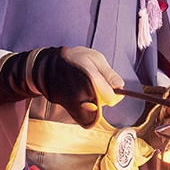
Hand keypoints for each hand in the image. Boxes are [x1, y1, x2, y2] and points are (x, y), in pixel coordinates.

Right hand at [0, 46, 123, 127]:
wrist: (49, 66)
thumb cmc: (74, 59)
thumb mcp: (95, 58)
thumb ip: (108, 73)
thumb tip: (120, 85)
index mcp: (91, 77)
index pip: (111, 97)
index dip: (117, 95)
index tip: (117, 90)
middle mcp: (84, 92)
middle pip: (105, 105)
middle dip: (107, 97)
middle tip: (102, 85)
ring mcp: (76, 101)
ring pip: (97, 108)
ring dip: (99, 100)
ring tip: (91, 86)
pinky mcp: (71, 107)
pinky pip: (86, 111)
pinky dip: (90, 104)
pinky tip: (86, 93)